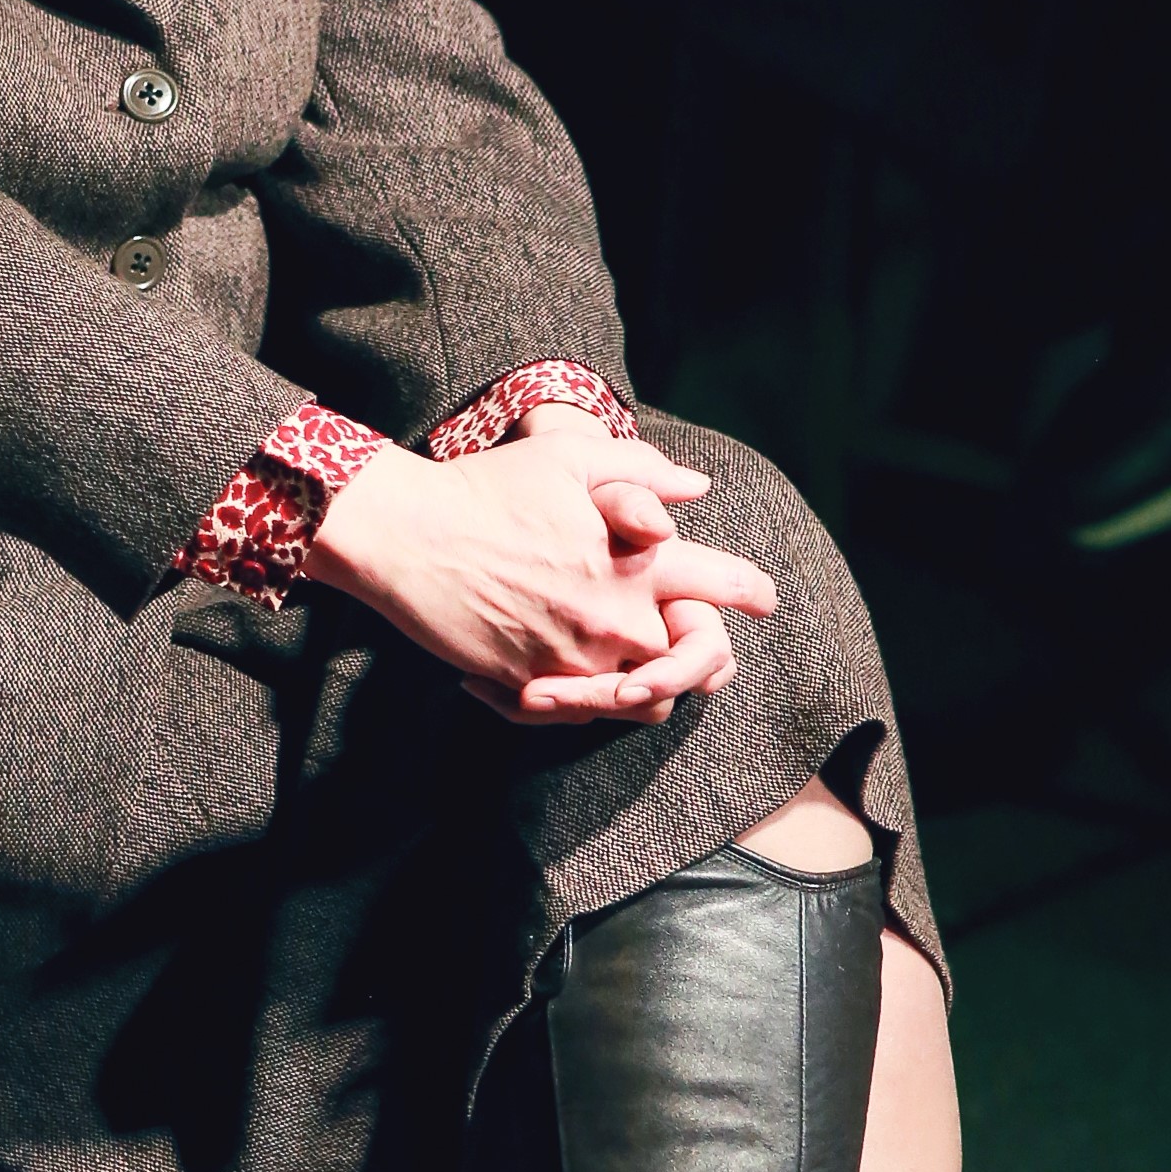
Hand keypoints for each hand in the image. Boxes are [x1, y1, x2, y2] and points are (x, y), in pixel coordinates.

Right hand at [301, 423, 775, 722]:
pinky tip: (566, 676)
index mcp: (636, 561)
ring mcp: (574, 659)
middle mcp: (616, 619)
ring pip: (643, 700)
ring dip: (645, 686)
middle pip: (692, 660)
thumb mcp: (568, 459)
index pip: (720, 586)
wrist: (407, 536)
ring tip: (634, 671)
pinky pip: (581, 713)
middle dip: (702, 654)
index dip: (749, 591)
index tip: (763, 599)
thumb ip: (642, 472)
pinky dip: (582, 700)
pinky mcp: (530, 686)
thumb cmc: (486, 488)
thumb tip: (695, 488)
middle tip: (698, 647)